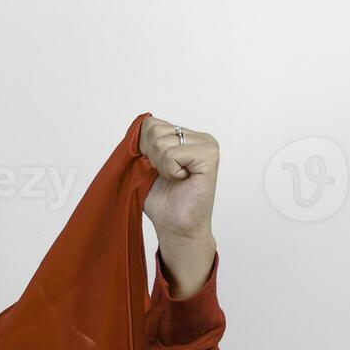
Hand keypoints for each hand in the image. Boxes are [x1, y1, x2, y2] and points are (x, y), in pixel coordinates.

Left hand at [139, 117, 217, 294]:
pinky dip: (170, 171)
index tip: (154, 168)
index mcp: (185, 136)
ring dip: (161, 166)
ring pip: (161, 142)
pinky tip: (181, 180)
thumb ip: (144, 142)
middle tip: (165, 175)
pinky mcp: (209, 156)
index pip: (150, 124)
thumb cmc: (162, 200)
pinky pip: (172, 154)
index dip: (143, 147)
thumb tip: (140, 124)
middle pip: (154, 130)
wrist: (175, 226)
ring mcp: (207, 144)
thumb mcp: (146, 166)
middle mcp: (198, 137)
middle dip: (151, 157)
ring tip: (175, 179)